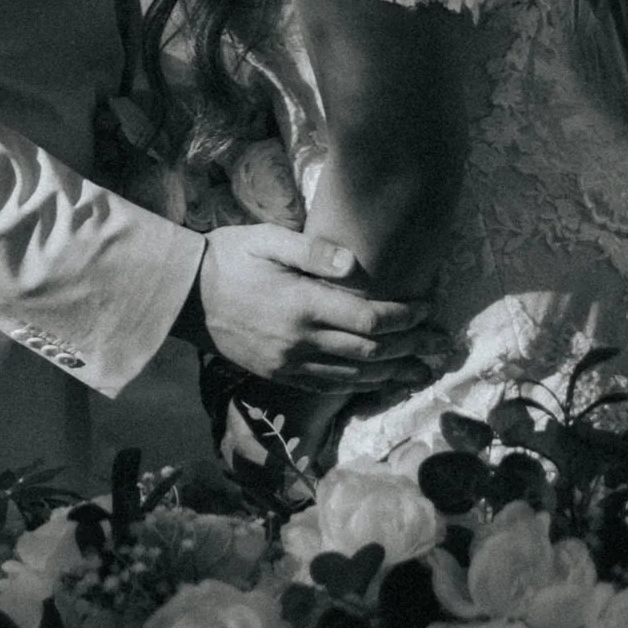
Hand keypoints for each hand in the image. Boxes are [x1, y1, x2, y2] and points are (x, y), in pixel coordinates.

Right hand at [189, 223, 452, 392]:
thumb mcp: (266, 239)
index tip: (428, 308)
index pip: (370, 319)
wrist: (185, 297)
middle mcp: (301, 340)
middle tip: (441, 344)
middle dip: (412, 348)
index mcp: (302, 304)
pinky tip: (380, 381)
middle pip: (371, 353)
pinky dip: (362, 387)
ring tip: (423, 370)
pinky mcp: (280, 376)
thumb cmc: (229, 258)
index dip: (405, 318)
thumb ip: (312, 252)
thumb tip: (355, 264)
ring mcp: (290, 363)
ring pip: (355, 378)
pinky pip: (330, 388)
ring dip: (394, 374)